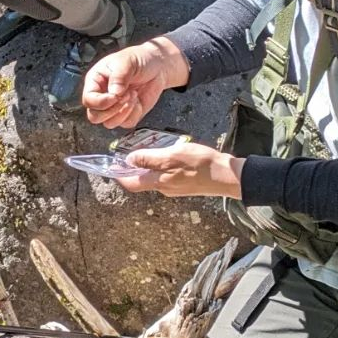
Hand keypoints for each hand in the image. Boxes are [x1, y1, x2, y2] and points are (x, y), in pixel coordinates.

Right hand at [82, 37, 189, 127]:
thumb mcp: (127, 61)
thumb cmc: (139, 59)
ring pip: (109, 123)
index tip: (115, 95)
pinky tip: (138, 101)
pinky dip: (134, 114)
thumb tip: (114, 93)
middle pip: (95, 116)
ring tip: (133, 95)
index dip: (101, 102)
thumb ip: (119, 76)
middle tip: (126, 95)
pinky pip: (126, 124)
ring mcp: (114, 107)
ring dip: (124, 112)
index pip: (89, 100)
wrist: (158, 66)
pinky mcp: (127, 114)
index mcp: (96, 81)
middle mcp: (102, 95)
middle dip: (112, 110)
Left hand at [116, 142, 242, 197]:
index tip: (110, 166)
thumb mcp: (171, 156)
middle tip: (130, 151)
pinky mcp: (185, 184)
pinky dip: (163, 165)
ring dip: (149, 165)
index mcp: (158, 182)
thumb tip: (129, 161)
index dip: (118, 175)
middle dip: (134, 167)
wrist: (226, 176)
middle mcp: (164, 188)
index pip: (131, 183)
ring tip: (151, 149)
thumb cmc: (200, 165)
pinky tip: (170, 154)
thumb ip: (149, 159)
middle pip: (142, 180)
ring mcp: (175, 187)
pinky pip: (167, 175)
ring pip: (155, 176)